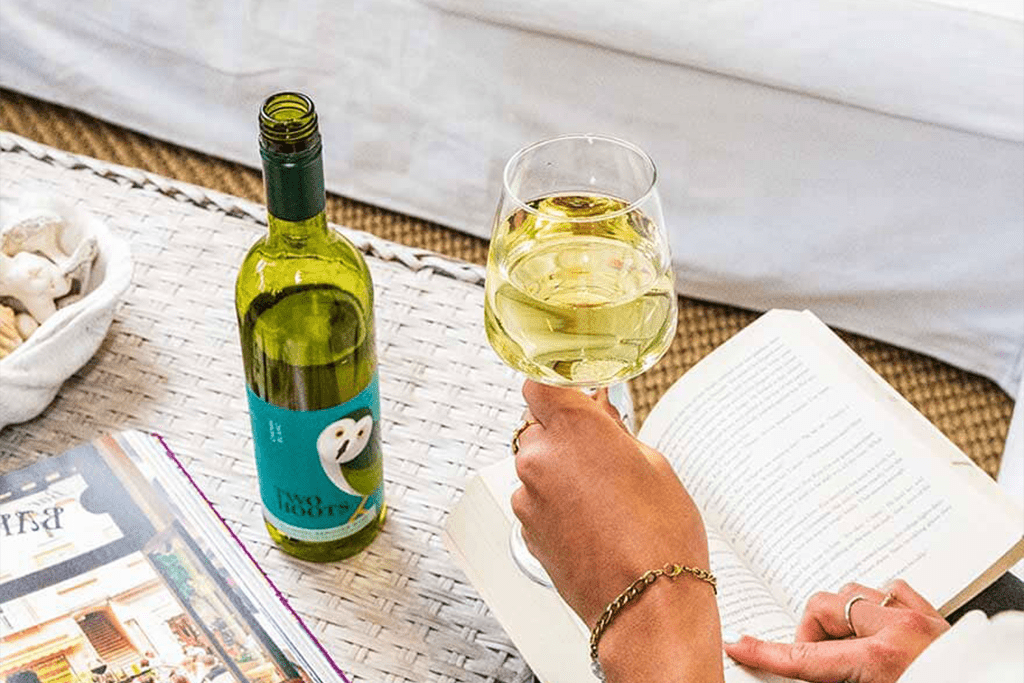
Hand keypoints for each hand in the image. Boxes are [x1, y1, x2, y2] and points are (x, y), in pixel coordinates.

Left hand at [512, 380, 722, 680]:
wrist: (647, 607)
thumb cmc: (661, 538)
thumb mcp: (654, 465)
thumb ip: (615, 433)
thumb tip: (600, 418)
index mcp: (573, 428)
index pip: (539, 383)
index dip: (557, 389)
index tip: (575, 397)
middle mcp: (540, 457)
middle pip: (537, 426)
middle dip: (563, 434)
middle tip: (602, 454)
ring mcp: (528, 496)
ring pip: (536, 466)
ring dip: (559, 471)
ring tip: (603, 498)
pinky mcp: (525, 529)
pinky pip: (536, 500)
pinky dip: (555, 503)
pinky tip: (591, 522)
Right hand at [725, 579, 950, 681]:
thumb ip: (837, 682)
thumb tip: (808, 673)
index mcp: (881, 661)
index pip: (805, 656)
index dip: (766, 653)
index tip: (739, 646)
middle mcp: (899, 630)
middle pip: (823, 607)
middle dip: (808, 631)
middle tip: (813, 661)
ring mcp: (919, 619)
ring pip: (856, 591)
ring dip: (843, 615)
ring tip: (847, 645)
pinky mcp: (938, 618)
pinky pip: (895, 592)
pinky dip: (878, 604)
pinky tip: (879, 624)